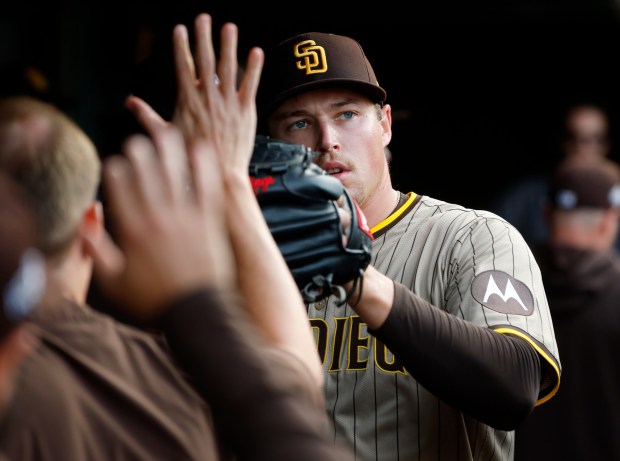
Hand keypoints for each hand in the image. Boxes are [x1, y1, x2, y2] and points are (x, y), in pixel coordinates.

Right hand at [85, 124, 235, 320]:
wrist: (197, 312)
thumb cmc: (153, 300)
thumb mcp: (113, 281)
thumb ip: (95, 248)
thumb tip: (86, 217)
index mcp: (132, 231)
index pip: (119, 186)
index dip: (115, 169)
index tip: (116, 164)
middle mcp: (158, 218)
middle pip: (145, 172)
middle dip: (139, 152)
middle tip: (137, 142)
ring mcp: (186, 217)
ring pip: (175, 172)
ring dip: (169, 148)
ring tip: (166, 130)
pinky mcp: (210, 221)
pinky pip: (207, 186)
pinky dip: (204, 165)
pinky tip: (202, 147)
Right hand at [126, 14, 262, 184]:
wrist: (221, 174)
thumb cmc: (193, 158)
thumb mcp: (166, 135)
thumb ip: (147, 115)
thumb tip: (129, 102)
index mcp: (188, 100)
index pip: (183, 66)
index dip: (181, 45)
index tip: (180, 29)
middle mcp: (208, 97)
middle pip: (205, 60)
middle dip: (203, 36)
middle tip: (203, 18)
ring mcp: (228, 102)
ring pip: (229, 67)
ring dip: (228, 44)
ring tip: (228, 27)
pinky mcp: (246, 110)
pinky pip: (251, 84)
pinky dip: (254, 67)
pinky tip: (256, 52)